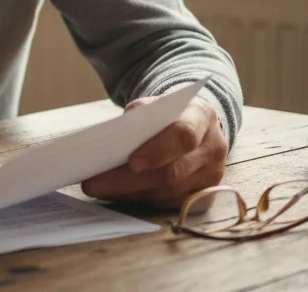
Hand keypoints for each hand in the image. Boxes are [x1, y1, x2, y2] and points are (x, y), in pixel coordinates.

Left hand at [81, 95, 227, 208]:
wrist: (195, 124)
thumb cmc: (167, 114)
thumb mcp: (153, 104)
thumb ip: (137, 118)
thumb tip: (110, 145)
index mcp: (202, 117)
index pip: (183, 136)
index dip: (157, 150)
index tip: (131, 161)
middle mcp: (213, 148)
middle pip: (172, 172)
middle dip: (129, 180)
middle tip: (95, 183)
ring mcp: (212, 175)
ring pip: (168, 192)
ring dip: (129, 192)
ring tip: (98, 188)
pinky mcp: (205, 195)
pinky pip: (170, 203)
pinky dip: (141, 198)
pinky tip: (117, 193)